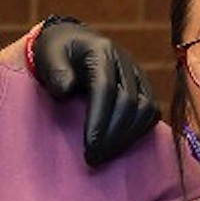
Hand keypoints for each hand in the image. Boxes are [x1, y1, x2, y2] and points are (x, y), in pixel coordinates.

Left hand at [29, 17, 158, 165]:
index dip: (99, 119)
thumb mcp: (49, 56)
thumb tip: (65, 90)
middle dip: (112, 135)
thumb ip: (56, 72)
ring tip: (105, 156)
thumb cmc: (57, 53)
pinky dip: (138, 132)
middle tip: (93, 159)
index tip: (89, 146)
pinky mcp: (144, 87)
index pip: (105, 88)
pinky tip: (119, 146)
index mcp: (101, 52)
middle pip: (129, 102)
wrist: (73, 42)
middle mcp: (125, 62)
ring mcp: (138, 74)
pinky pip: (151, 113)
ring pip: (146, 109)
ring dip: (127, 137)